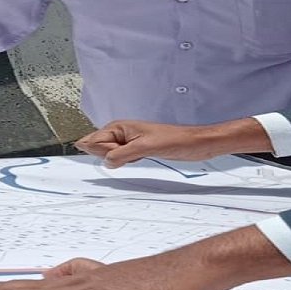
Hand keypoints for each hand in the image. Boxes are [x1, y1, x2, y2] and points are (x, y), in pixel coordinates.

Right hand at [77, 117, 269, 167]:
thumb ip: (123, 153)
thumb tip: (105, 162)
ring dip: (118, 161)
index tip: (107, 154)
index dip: (99, 151)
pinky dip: (126, 163)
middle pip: (99, 149)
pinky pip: (122, 159)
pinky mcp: (137, 150)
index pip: (94, 141)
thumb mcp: (147, 147)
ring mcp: (129, 142)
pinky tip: (138, 160)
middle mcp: (121, 132)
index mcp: (120, 126)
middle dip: (109, 157)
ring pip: (110, 156)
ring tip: (138, 155)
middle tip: (133, 153)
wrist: (196, 143)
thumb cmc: (175, 140)